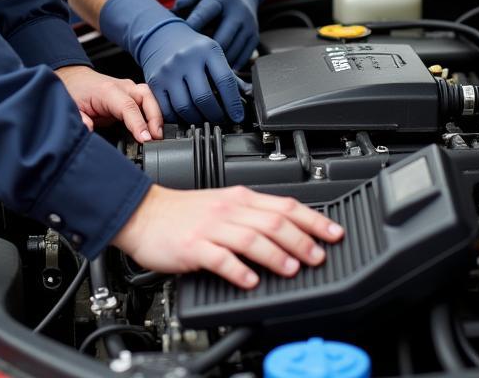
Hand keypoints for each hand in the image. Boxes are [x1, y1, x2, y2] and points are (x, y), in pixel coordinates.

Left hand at [55, 65, 163, 142]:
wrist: (75, 79)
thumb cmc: (75, 91)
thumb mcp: (72, 107)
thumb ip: (80, 119)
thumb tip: (88, 129)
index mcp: (107, 91)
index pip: (128, 107)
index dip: (139, 124)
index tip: (145, 139)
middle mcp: (121, 87)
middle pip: (146, 98)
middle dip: (155, 118)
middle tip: (157, 138)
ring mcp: (129, 89)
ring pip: (151, 97)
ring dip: (157, 115)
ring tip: (158, 135)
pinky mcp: (132, 94)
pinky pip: (148, 101)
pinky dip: (155, 113)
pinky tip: (156, 127)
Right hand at [99, 0, 242, 124]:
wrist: (162, 36)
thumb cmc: (192, 48)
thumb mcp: (213, 54)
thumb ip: (229, 76)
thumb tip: (246, 97)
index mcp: (207, 50)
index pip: (225, 81)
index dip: (233, 103)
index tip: (238, 116)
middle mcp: (186, 58)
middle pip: (204, 98)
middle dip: (216, 115)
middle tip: (222, 120)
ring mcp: (168, 70)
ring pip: (185, 108)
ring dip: (199, 120)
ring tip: (206, 120)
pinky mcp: (155, 82)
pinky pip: (168, 110)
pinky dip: (179, 119)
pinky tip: (187, 118)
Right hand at [112, 185, 343, 289]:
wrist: (144, 213)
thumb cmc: (183, 213)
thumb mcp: (223, 206)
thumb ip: (253, 217)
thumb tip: (291, 233)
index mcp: (239, 199)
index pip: (284, 205)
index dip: (313, 219)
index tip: (334, 233)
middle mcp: (228, 210)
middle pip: (272, 221)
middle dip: (301, 240)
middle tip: (318, 256)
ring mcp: (210, 228)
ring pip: (250, 237)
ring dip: (275, 254)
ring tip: (291, 269)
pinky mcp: (193, 246)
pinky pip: (219, 257)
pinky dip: (237, 269)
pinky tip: (249, 280)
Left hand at [174, 0, 264, 70]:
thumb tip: (173, 12)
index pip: (205, 12)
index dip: (192, 26)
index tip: (179, 38)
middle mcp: (238, 12)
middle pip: (222, 39)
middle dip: (205, 53)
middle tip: (189, 64)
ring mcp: (249, 26)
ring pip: (233, 51)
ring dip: (217, 62)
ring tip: (200, 71)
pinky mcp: (254, 37)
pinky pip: (243, 57)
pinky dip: (230, 66)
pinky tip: (216, 69)